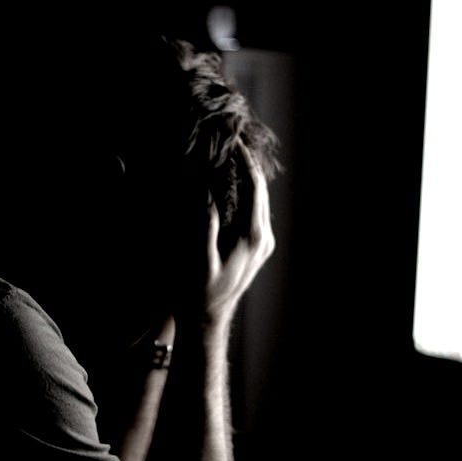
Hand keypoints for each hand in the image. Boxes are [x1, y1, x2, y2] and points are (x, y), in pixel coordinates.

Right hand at [174, 147, 275, 324]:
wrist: (207, 320)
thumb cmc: (198, 294)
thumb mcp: (198, 260)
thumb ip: (205, 225)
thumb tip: (205, 190)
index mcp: (253, 237)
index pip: (254, 187)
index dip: (243, 160)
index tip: (231, 140)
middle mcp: (263, 238)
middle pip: (261, 190)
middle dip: (246, 164)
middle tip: (229, 142)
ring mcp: (262, 243)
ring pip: (259, 199)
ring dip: (244, 177)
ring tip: (227, 157)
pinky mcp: (255, 247)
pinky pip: (253, 211)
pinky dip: (242, 193)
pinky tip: (227, 184)